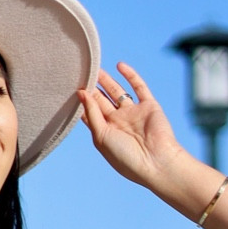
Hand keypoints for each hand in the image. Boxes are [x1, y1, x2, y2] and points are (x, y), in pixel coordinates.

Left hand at [78, 64, 185, 193]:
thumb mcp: (102, 137)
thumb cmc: (126, 157)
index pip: (90, 114)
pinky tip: (119, 65)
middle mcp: (119, 122)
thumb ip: (91, 114)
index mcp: (106, 133)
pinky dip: (130, 75)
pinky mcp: (149, 106)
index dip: (82, 102)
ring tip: (95, 67)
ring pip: (118, 92)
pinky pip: (139, 87)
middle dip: (92, 88)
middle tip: (81, 72)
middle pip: (102, 101)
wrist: (156, 162)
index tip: (71, 87)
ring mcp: (134, 113)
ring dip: (107, 80)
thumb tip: (81, 93)